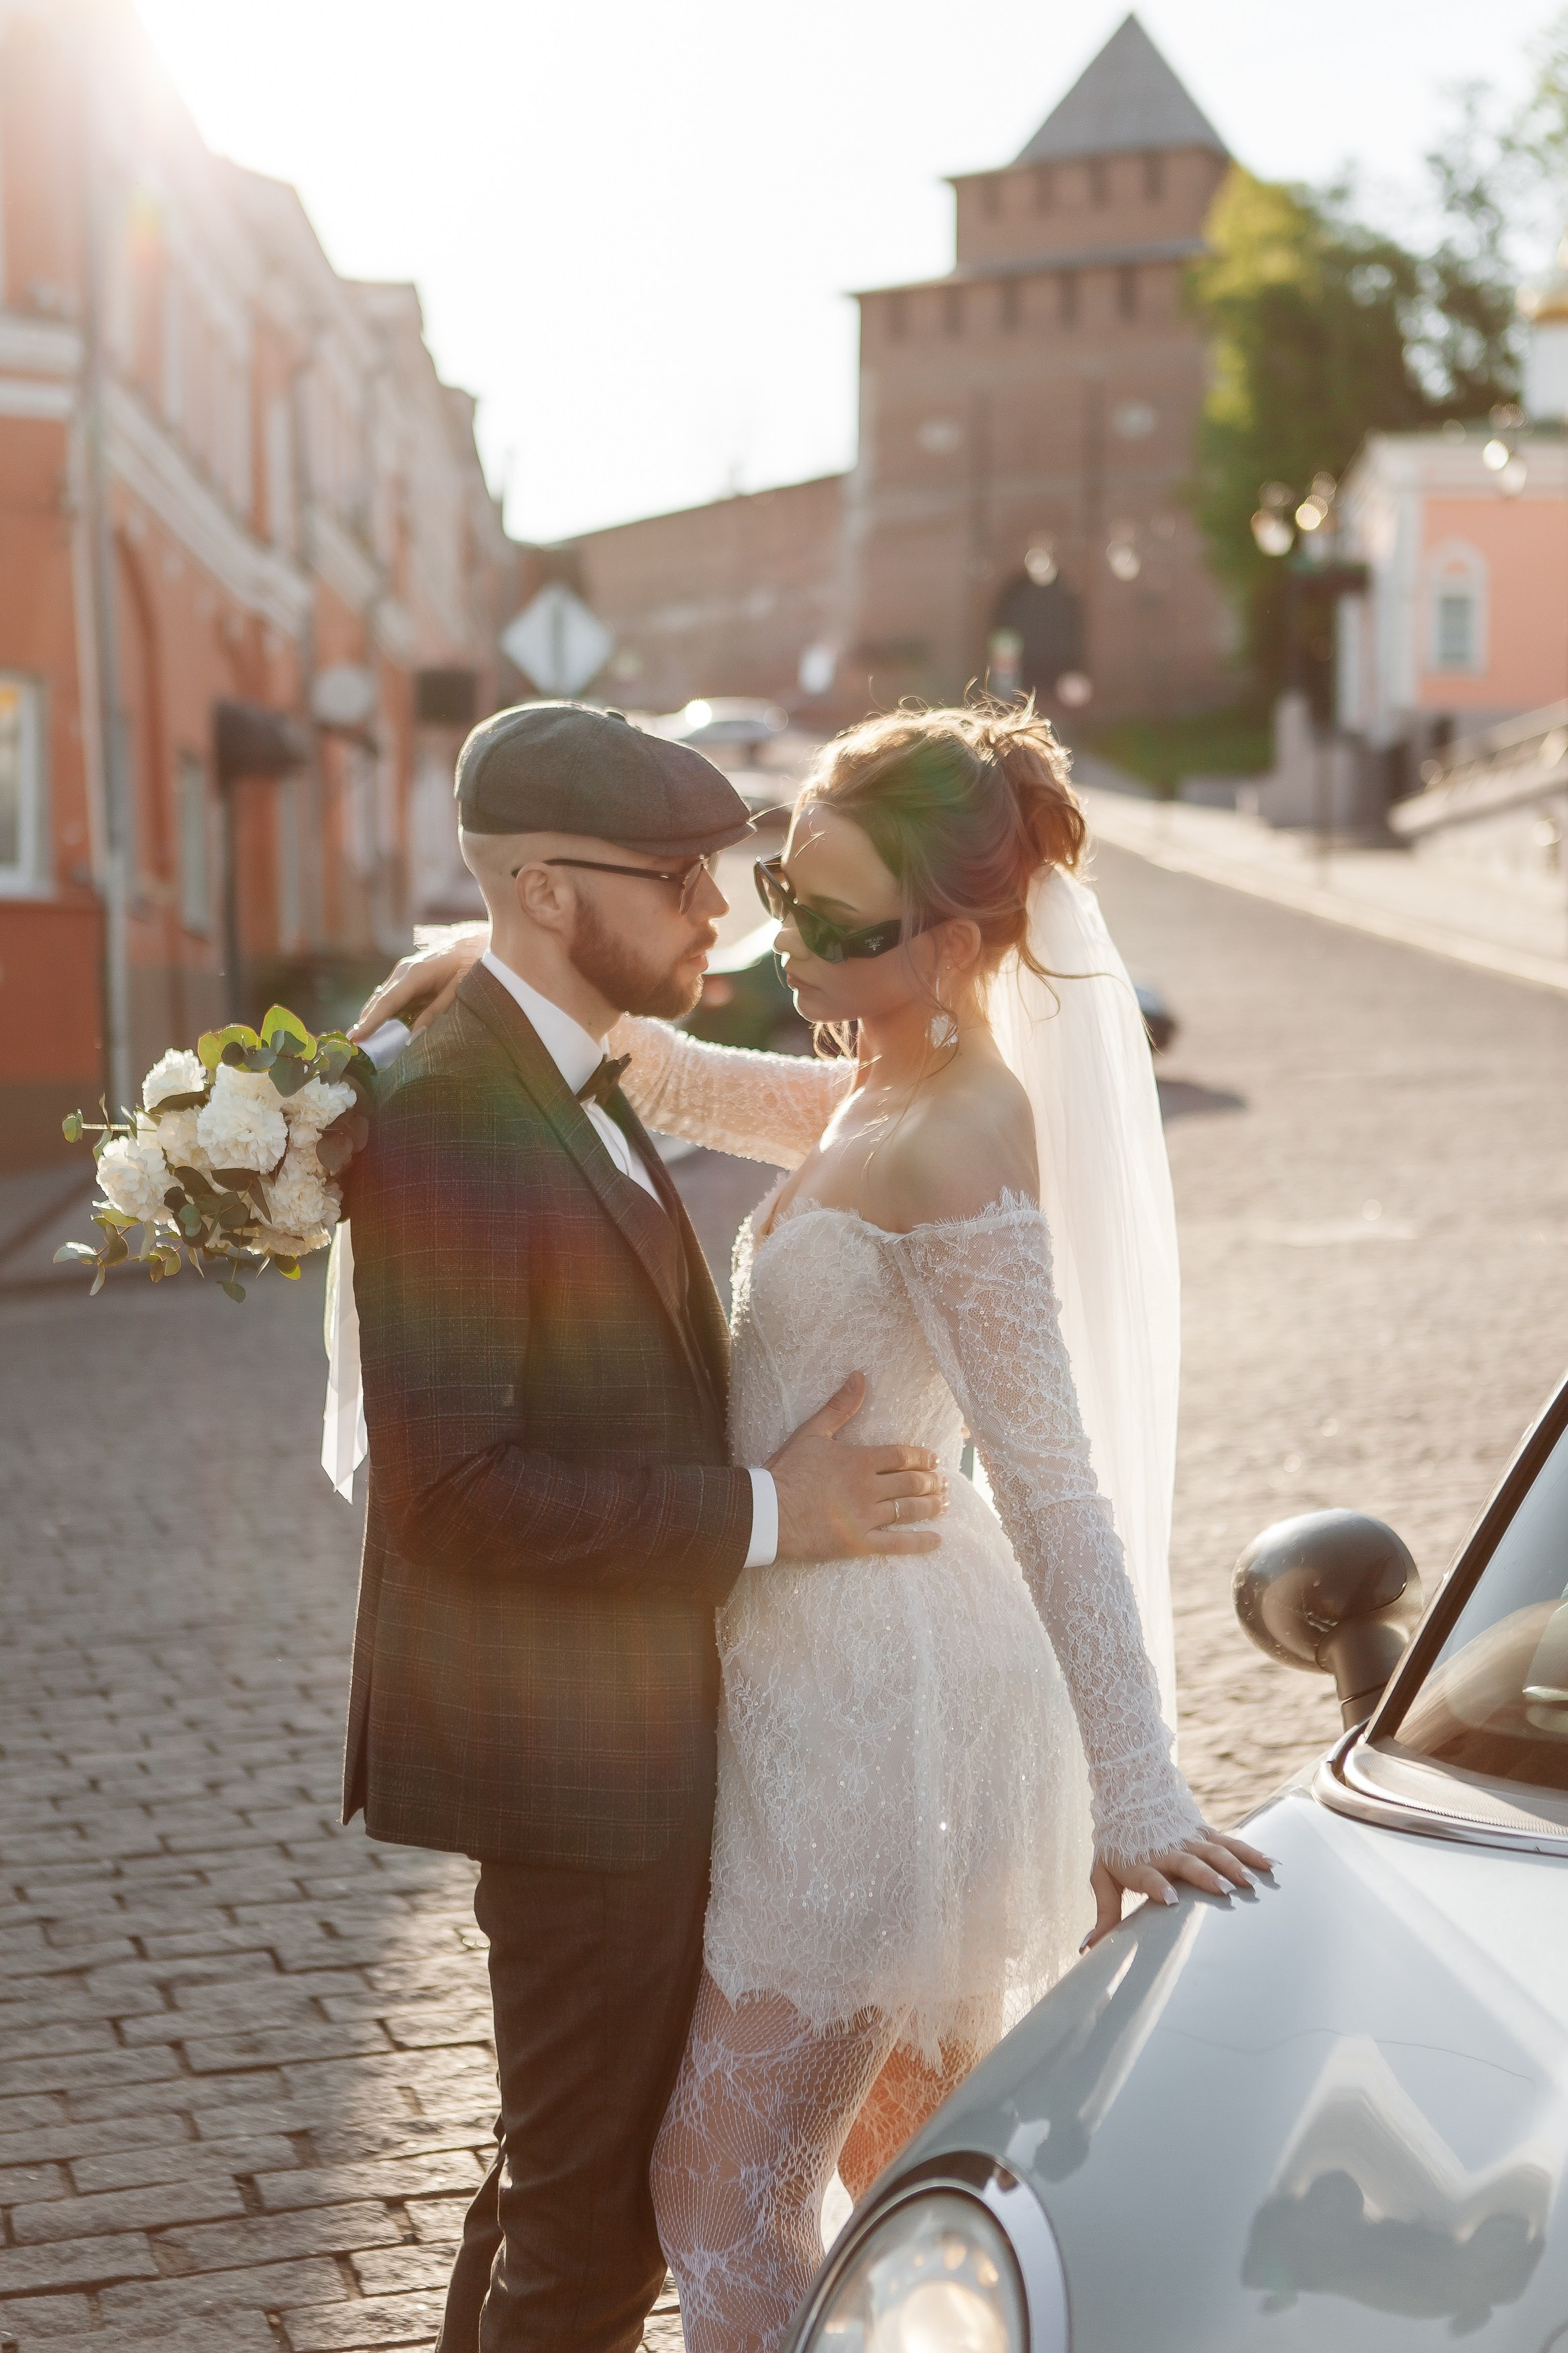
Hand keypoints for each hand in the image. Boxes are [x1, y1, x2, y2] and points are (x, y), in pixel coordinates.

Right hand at [350, 925, 487, 1039]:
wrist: (477, 942)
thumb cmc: (471, 965)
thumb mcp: (458, 991)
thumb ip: (435, 1014)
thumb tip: (412, 1038)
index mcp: (416, 974)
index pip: (387, 1002)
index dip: (370, 1022)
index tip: (355, 1038)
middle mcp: (404, 971)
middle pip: (379, 1001)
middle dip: (364, 1023)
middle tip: (352, 1045)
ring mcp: (404, 971)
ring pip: (382, 998)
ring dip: (372, 1018)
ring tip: (362, 1040)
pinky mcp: (408, 975)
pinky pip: (392, 996)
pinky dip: (384, 1012)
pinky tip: (380, 1027)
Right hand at [769, 1371, 948, 1562]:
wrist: (767, 1512)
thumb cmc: (787, 1471)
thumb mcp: (812, 1432)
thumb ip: (840, 1406)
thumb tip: (859, 1376)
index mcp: (860, 1460)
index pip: (903, 1456)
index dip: (923, 1458)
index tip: (934, 1460)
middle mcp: (868, 1488)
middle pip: (912, 1483)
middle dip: (931, 1482)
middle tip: (942, 1483)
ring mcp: (866, 1517)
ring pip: (909, 1510)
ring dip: (931, 1506)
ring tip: (943, 1504)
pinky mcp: (859, 1543)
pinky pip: (896, 1544)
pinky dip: (919, 1543)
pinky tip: (937, 1540)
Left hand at [1081, 1827, 1276, 1951]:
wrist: (1130, 1796)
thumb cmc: (1117, 1845)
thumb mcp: (1103, 1876)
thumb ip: (1104, 1912)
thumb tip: (1087, 1949)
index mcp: (1140, 1863)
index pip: (1148, 1876)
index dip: (1158, 1886)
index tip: (1170, 1900)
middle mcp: (1168, 1850)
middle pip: (1188, 1863)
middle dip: (1205, 1876)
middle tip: (1224, 1892)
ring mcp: (1190, 1840)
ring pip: (1215, 1852)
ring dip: (1233, 1866)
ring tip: (1250, 1883)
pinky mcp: (1206, 1834)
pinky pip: (1232, 1843)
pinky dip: (1251, 1853)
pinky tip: (1272, 1865)